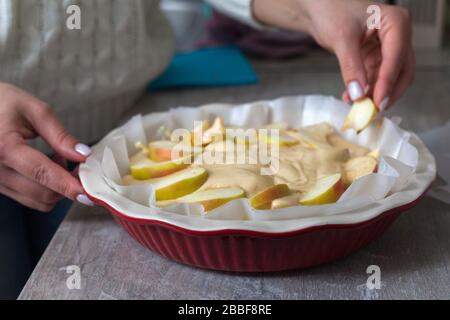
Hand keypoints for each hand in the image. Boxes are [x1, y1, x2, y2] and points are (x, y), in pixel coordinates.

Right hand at [0, 83, 93, 211]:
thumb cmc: (2, 103)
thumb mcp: (34, 110)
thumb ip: (60, 135)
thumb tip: (84, 155)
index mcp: (4, 147)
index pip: (42, 173)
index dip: (68, 185)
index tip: (89, 193)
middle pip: (43, 193)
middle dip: (67, 185)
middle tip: (79, 164)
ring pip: (37, 201)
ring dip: (57, 188)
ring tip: (58, 160)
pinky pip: (28, 198)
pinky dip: (45, 189)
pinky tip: (45, 167)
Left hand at [253, 0, 414, 109]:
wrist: (320, 9)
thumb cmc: (332, 10)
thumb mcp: (342, 38)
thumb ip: (351, 67)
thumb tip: (358, 94)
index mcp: (396, 22)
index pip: (397, 57)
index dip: (388, 82)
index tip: (378, 102)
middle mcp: (397, 36)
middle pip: (401, 71)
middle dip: (387, 92)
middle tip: (371, 111)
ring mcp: (388, 48)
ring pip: (389, 79)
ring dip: (375, 95)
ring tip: (357, 108)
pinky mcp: (376, 59)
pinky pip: (375, 80)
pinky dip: (366, 91)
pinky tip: (350, 98)